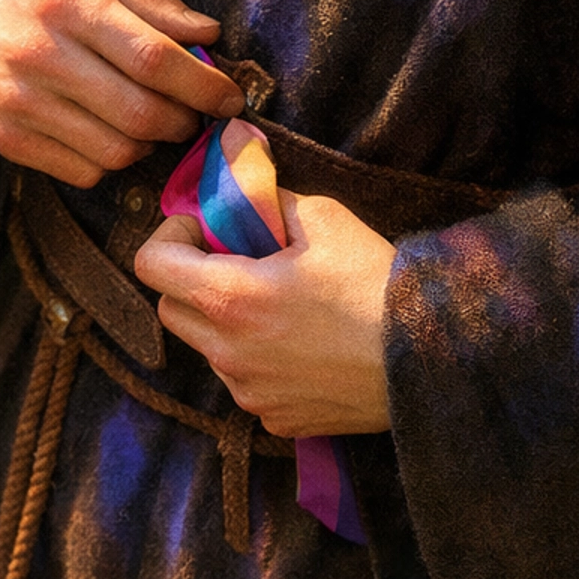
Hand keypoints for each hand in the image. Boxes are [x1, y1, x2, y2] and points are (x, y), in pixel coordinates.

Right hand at [0, 0, 243, 188]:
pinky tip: (110, 132)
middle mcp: (40, 54)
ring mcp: (19, 103)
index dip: (203, 85)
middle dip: (185, 121)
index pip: (154, 57)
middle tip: (195, 113)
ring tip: (153, 120)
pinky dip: (112, 160)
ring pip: (117, 149)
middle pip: (140, 112)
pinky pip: (84, 171)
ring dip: (151, 143)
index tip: (231, 97)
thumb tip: (208, 34)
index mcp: (67, 1)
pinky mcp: (6, 140)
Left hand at [134, 181, 394, 436]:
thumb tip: (237, 159)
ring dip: (224, 320)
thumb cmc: (375, 283)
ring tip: (279, 303)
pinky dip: (256, 359)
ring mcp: (249, 393)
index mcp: (230, 298)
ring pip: (207, 347)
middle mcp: (228, 353)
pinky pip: (243, 381)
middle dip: (191, 278)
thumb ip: (264, 193)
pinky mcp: (274, 420)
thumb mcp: (323, 219)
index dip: (172, 236)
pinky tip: (301, 343)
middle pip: (170, 308)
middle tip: (238, 260)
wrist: (428, 360)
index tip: (207, 230)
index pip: (150, 265)